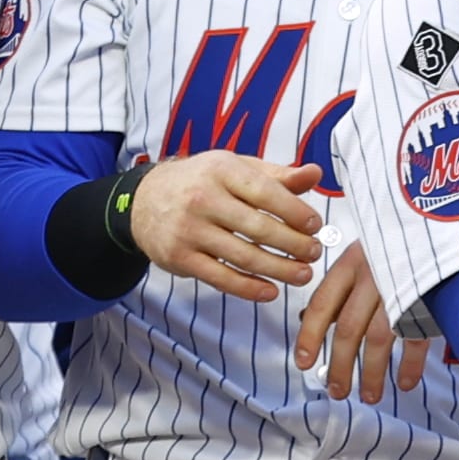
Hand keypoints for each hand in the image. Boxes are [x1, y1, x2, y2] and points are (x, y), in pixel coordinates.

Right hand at [129, 152, 324, 300]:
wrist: (142, 200)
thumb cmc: (201, 181)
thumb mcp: (236, 168)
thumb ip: (277, 175)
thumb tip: (315, 174)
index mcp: (222, 170)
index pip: (266, 193)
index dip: (295, 212)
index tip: (315, 226)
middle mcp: (203, 198)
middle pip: (258, 228)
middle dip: (293, 244)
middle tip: (315, 253)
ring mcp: (189, 230)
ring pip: (242, 256)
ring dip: (279, 269)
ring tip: (302, 274)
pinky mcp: (179, 258)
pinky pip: (220, 277)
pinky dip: (248, 288)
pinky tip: (270, 291)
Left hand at [294, 242, 429, 403]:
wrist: (445, 215)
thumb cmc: (401, 237)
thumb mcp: (364, 252)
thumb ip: (340, 287)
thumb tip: (308, 318)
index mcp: (353, 262)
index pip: (322, 304)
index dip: (310, 336)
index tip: (303, 362)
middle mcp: (374, 275)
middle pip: (349, 329)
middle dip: (341, 365)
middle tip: (337, 389)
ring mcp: (402, 287)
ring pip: (380, 338)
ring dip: (373, 373)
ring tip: (369, 395)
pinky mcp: (430, 297)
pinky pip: (418, 337)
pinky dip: (411, 364)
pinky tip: (406, 381)